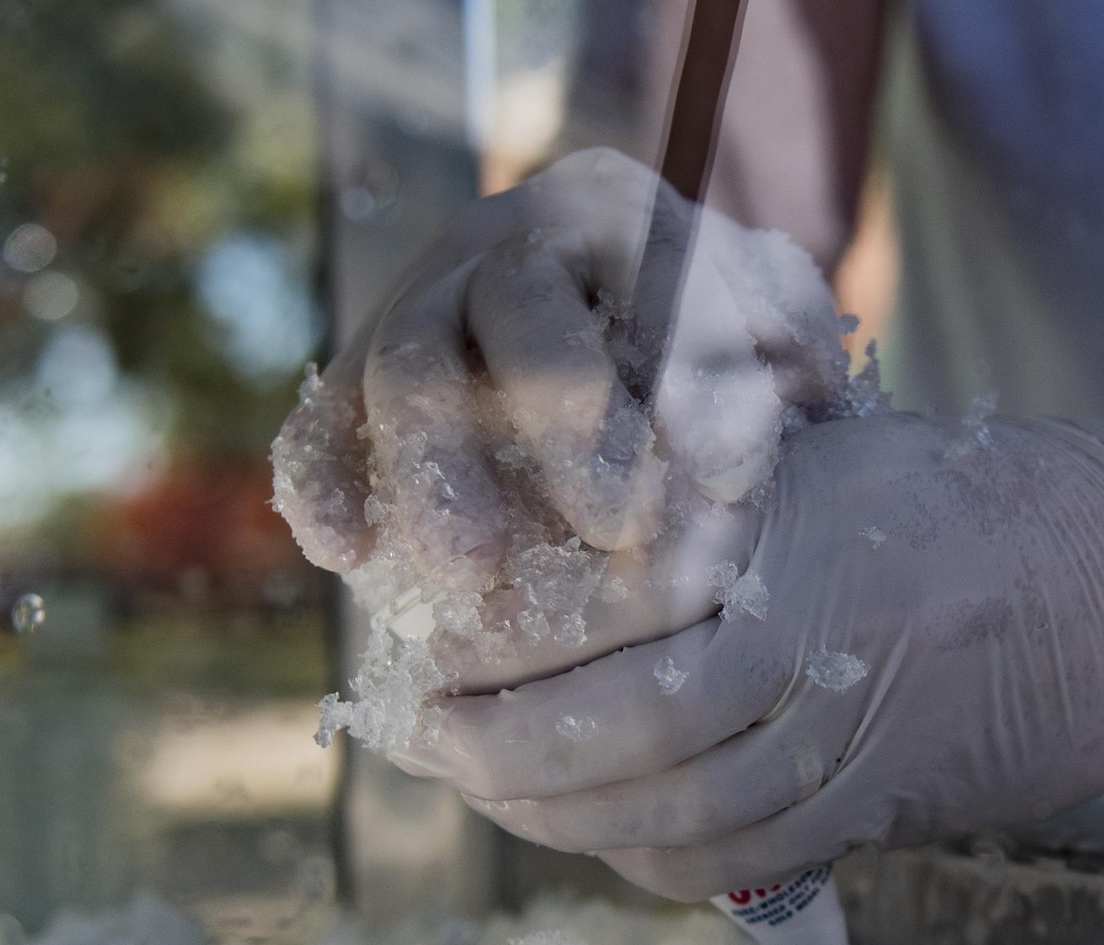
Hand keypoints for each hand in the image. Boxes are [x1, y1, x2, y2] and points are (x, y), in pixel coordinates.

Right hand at [272, 149, 852, 691]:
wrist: (595, 355)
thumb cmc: (703, 355)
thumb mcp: (766, 326)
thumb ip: (785, 341)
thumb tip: (778, 399)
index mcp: (611, 212)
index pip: (650, 266)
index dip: (692, 367)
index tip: (734, 476)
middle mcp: (502, 242)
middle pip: (515, 310)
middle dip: (567, 424)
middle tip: (620, 528)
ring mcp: (416, 305)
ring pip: (406, 365)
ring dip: (437, 472)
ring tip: (474, 572)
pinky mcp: (352, 383)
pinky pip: (318, 421)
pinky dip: (321, 482)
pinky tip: (345, 555)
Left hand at [394, 411, 1103, 898]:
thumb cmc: (955, 494)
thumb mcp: (817, 453)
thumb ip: (692, 493)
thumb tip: (535, 536)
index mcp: (791, 539)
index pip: (613, 608)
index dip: (509, 645)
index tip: (431, 647)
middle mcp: (816, 649)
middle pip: (629, 731)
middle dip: (506, 748)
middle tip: (426, 738)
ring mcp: (850, 747)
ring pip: (671, 814)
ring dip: (555, 815)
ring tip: (482, 786)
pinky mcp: (875, 814)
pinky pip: (732, 863)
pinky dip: (641, 860)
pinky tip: (586, 835)